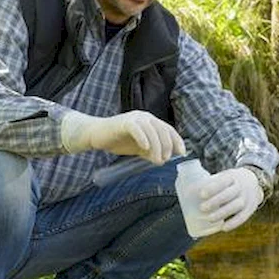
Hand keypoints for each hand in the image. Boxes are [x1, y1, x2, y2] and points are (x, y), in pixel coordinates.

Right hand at [61, 111, 185, 164]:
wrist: (97, 135)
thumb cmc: (118, 141)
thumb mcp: (139, 149)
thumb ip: (151, 152)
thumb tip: (163, 160)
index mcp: (151, 122)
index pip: (168, 129)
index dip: (177, 140)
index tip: (181, 153)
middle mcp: (145, 117)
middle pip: (162, 129)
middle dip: (167, 145)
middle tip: (165, 159)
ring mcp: (135, 118)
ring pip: (152, 130)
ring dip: (157, 146)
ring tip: (157, 159)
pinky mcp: (124, 122)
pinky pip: (137, 129)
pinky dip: (143, 138)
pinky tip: (145, 148)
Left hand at [197, 167, 262, 230]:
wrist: (254, 181)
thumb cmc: (231, 181)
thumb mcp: (224, 176)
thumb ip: (210, 182)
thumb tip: (186, 191)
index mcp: (232, 177)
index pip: (223, 181)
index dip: (213, 188)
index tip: (201, 194)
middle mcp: (241, 187)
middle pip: (229, 194)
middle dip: (215, 202)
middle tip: (202, 208)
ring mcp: (247, 198)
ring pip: (236, 206)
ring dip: (222, 213)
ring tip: (209, 219)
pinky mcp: (250, 208)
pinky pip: (243, 217)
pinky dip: (233, 223)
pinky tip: (223, 228)